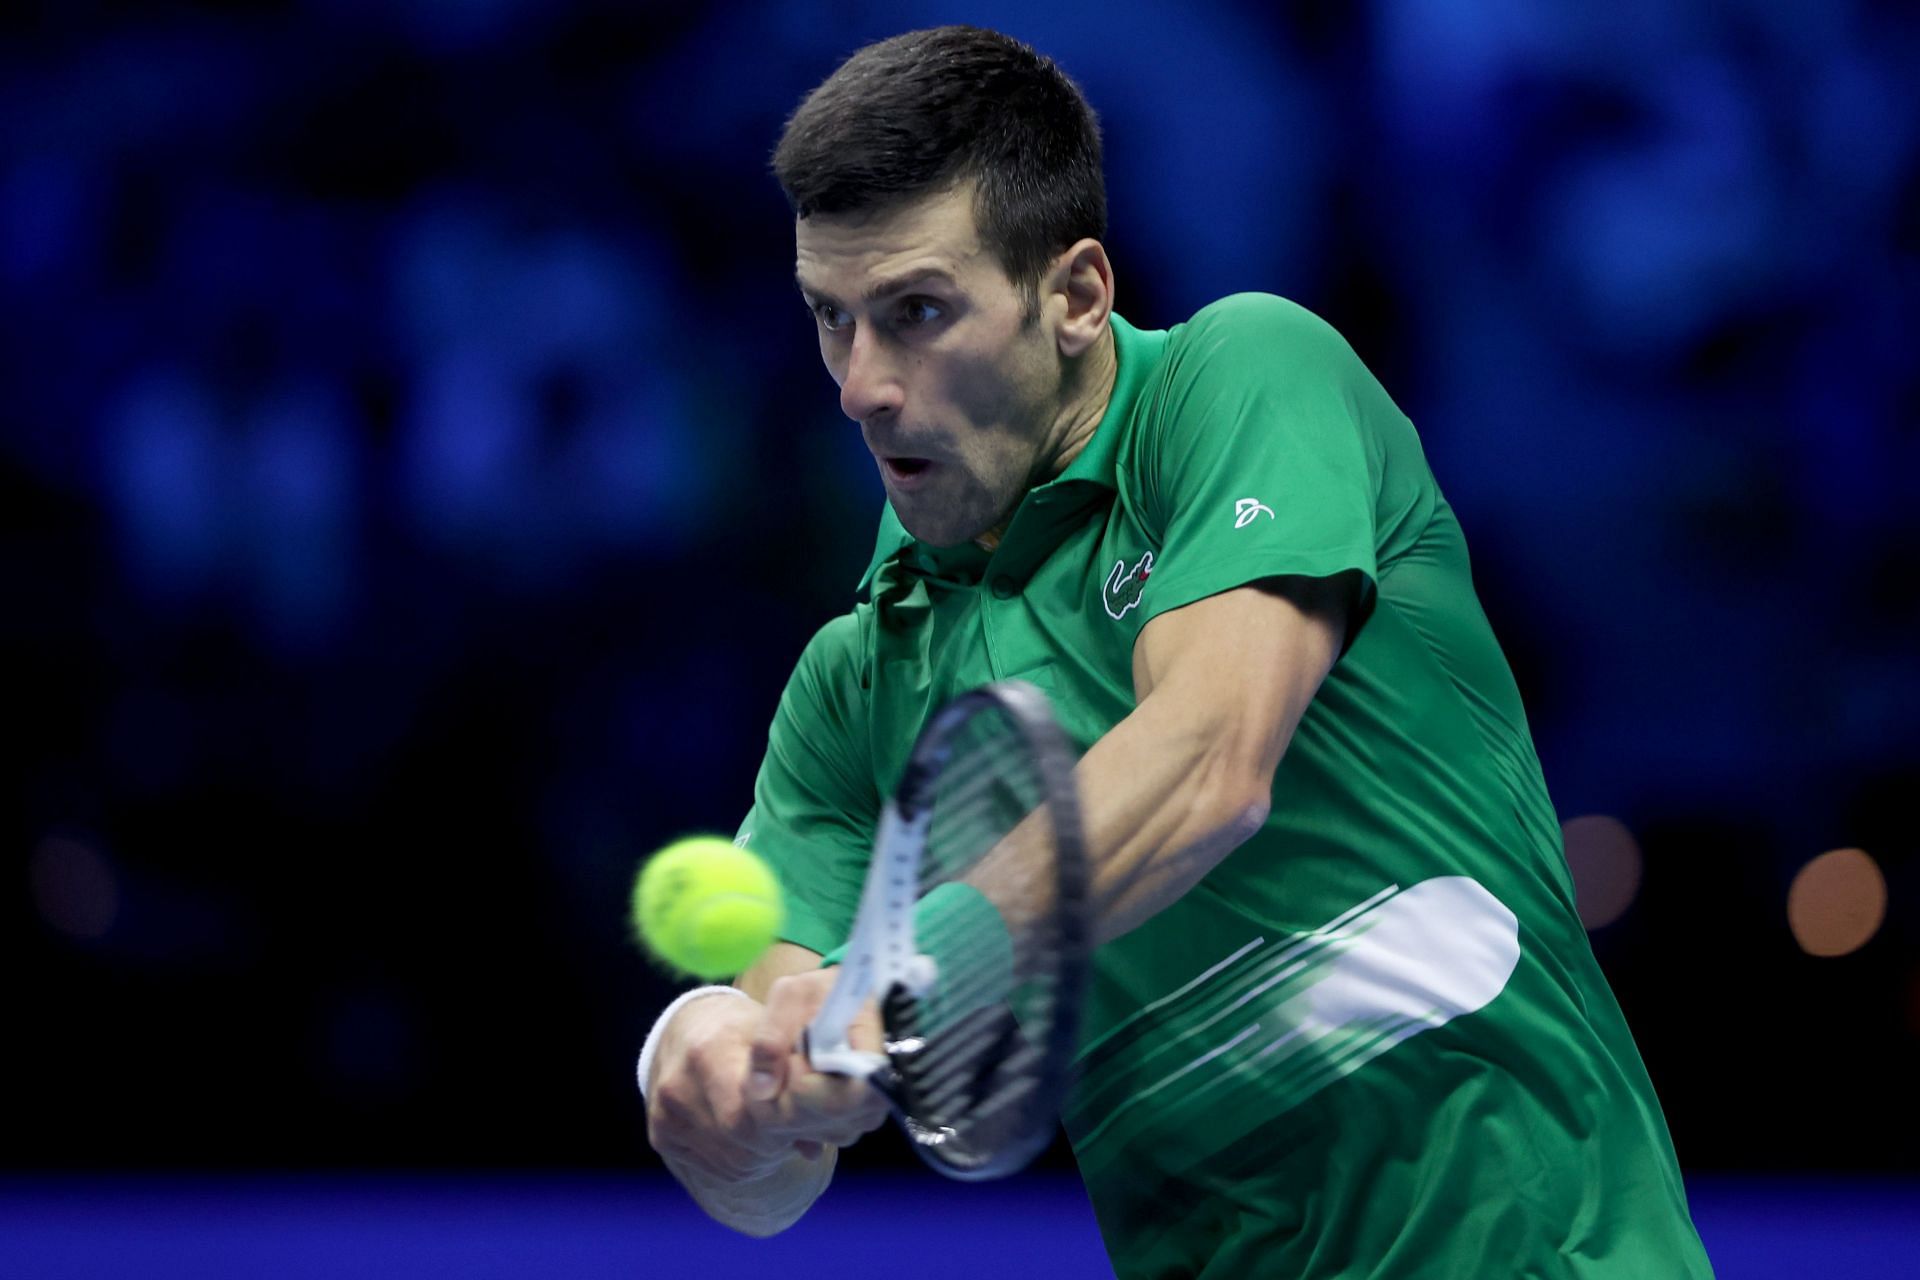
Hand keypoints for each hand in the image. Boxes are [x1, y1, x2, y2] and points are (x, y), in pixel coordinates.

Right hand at [645, 975, 887, 1183]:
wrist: (689, 1026)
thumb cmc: (745, 1029)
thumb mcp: (778, 1035)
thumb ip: (804, 1077)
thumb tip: (826, 1138)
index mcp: (711, 1049)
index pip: (751, 1111)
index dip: (785, 1124)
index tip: (806, 1120)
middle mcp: (680, 1082)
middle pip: (742, 1142)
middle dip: (778, 1141)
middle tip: (796, 1130)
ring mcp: (666, 1111)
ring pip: (731, 1161)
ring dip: (762, 1154)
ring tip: (773, 1130)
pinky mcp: (660, 1132)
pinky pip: (713, 1167)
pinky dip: (739, 1159)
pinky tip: (748, 1137)